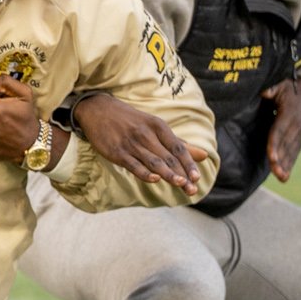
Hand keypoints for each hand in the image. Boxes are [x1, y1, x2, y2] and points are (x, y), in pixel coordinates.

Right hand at [72, 93, 206, 193]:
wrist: (97, 110)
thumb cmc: (129, 120)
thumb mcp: (155, 126)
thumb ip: (178, 143)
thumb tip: (203, 155)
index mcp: (157, 126)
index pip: (178, 148)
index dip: (189, 163)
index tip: (197, 178)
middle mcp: (145, 134)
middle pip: (168, 157)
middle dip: (182, 174)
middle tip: (192, 189)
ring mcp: (130, 144)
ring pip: (153, 162)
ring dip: (168, 175)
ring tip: (180, 185)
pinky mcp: (116, 152)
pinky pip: (133, 165)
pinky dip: (145, 172)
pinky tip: (155, 179)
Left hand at [262, 77, 300, 181]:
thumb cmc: (288, 89)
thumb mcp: (280, 85)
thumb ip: (272, 89)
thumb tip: (264, 92)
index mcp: (288, 114)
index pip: (279, 131)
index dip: (276, 144)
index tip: (273, 157)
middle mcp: (295, 126)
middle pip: (286, 145)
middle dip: (281, 160)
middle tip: (277, 173)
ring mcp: (298, 134)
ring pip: (291, 152)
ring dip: (286, 165)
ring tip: (282, 178)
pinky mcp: (298, 139)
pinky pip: (294, 153)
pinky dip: (290, 164)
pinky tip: (284, 176)